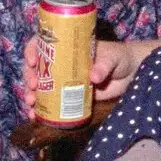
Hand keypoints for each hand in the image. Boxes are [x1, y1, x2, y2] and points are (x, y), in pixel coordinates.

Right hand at [19, 37, 143, 117]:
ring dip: (31, 94)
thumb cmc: (120, 58)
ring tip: (31, 103)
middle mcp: (61, 64)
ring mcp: (63, 82)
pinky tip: (35, 117)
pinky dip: (40, 110)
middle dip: (29, 76)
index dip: (32, 50)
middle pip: (36, 67)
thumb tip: (93, 76)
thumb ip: (104, 66)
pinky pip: (50, 103)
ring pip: (39, 87)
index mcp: (67, 48)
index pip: (43, 44)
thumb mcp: (112, 57)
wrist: (131, 75)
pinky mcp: (69, 98)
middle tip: (33, 85)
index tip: (32, 61)